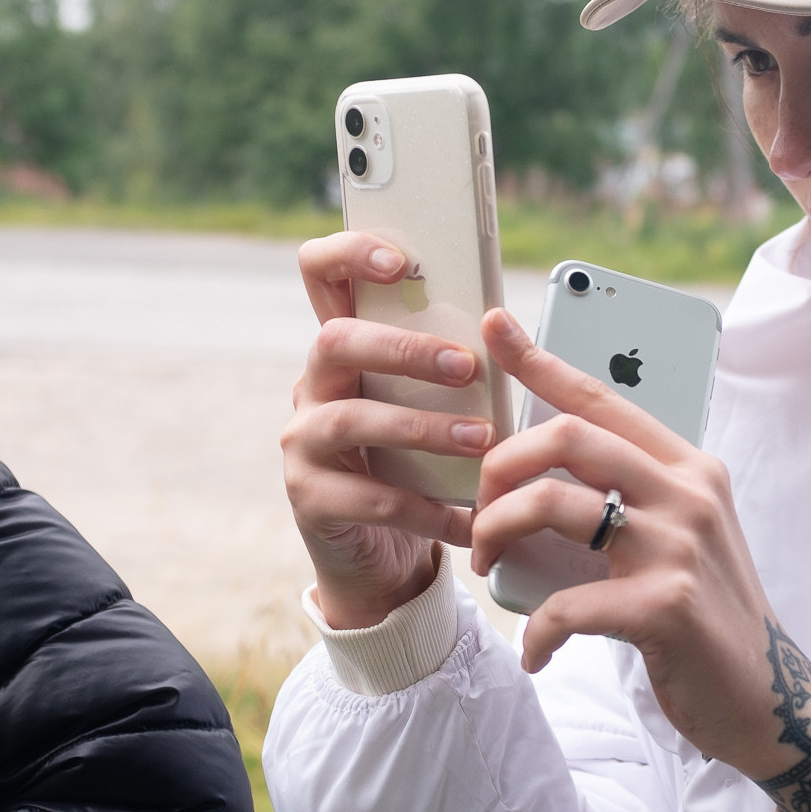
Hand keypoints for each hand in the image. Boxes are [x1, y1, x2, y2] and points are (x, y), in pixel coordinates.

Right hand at [281, 233, 496, 627]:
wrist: (383, 556)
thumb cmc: (415, 467)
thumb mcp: (431, 408)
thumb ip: (450, 369)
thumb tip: (507, 327)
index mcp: (345, 351)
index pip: (321, 276)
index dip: (348, 255)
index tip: (399, 260)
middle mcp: (312, 388)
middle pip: (335, 341)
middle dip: (403, 348)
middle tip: (466, 366)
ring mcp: (303, 444)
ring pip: (350, 419)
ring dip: (422, 427)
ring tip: (480, 440)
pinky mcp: (310, 500)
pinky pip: (370, 498)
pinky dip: (429, 508)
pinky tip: (471, 518)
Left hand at [470, 311, 810, 811]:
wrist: (766, 698)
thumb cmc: (707, 617)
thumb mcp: (681, 538)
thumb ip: (633, 498)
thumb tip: (544, 474)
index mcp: (689, 468)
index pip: (603, 397)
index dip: (541, 360)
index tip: (493, 326)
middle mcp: (688, 494)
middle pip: (568, 435)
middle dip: (499, 467)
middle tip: (478, 515)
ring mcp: (680, 548)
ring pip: (554, 503)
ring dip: (497, 534)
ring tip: (487, 568)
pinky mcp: (666, 607)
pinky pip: (564, 605)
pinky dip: (535, 632)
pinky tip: (536, 653)